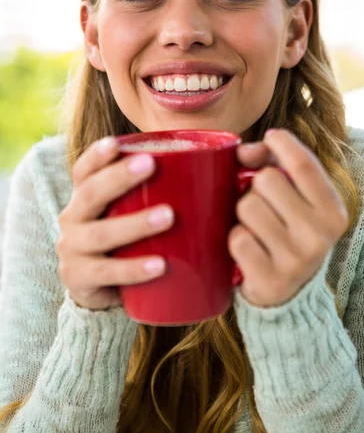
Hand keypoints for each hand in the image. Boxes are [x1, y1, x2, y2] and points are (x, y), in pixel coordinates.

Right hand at [57, 137, 173, 310]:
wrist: (96, 288)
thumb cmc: (123, 240)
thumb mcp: (127, 213)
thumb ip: (157, 192)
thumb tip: (222, 173)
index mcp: (84, 197)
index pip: (84, 171)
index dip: (96, 156)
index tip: (115, 143)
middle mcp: (73, 218)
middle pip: (91, 194)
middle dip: (119, 177)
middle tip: (150, 164)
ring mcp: (73, 249)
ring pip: (102, 233)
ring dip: (136, 223)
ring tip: (168, 216)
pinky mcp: (81, 279)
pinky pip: (108, 273)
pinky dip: (134, 269)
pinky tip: (159, 265)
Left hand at [228, 129, 348, 307]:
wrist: (289, 292)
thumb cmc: (288, 228)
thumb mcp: (295, 196)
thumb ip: (272, 162)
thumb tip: (244, 151)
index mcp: (333, 209)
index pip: (304, 164)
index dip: (282, 143)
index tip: (271, 137)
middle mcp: (320, 234)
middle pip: (267, 180)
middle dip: (256, 186)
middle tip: (264, 203)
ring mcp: (296, 259)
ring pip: (248, 206)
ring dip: (243, 215)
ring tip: (255, 227)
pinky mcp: (270, 279)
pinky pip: (237, 239)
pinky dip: (236, 240)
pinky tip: (249, 249)